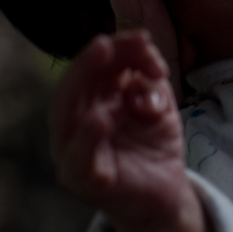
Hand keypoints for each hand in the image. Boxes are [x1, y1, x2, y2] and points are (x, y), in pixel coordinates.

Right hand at [51, 31, 217, 231]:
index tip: (144, 39)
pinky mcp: (85, 180)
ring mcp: (75, 152)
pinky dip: (87, 137)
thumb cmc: (154, 141)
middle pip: (72, 86)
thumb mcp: (158, 101)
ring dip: (82, 87)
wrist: (166, 192)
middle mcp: (75, 123)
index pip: (93, 67)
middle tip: (107, 43)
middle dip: (89, 61)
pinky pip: (79, 160)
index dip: (116, 49)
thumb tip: (140, 62)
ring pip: (66, 117)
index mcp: (91, 100)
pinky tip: (100, 118)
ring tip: (103, 63)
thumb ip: (149, 78)